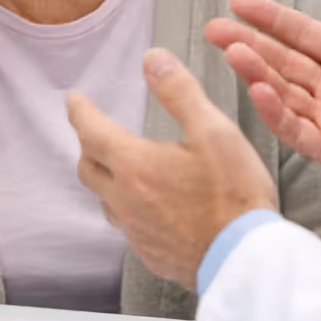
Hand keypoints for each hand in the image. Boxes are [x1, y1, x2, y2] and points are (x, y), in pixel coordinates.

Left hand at [67, 49, 277, 290]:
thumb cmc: (235, 197)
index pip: (91, 132)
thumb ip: (180, 93)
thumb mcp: (214, 131)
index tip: (75, 101)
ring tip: (120, 169)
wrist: (246, 259)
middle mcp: (125, 200)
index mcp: (135, 166)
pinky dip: (129, 208)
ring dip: (106, 180)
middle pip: (89, 168)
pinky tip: (149, 208)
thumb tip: (153, 61)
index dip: (80, 112)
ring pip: (105, 201)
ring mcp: (136, 232)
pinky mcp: (151, 254)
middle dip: (88, 145)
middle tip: (95, 132)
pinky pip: (127, 227)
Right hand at [204, 0, 320, 222]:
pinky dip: (275, 111)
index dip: (274, 19)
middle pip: (284, 61)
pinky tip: (257, 90)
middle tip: (214, 28)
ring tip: (231, 50)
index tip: (240, 2)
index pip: (305, 35)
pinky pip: (296, 129)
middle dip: (249, 43)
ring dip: (256, 72)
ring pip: (284, 92)